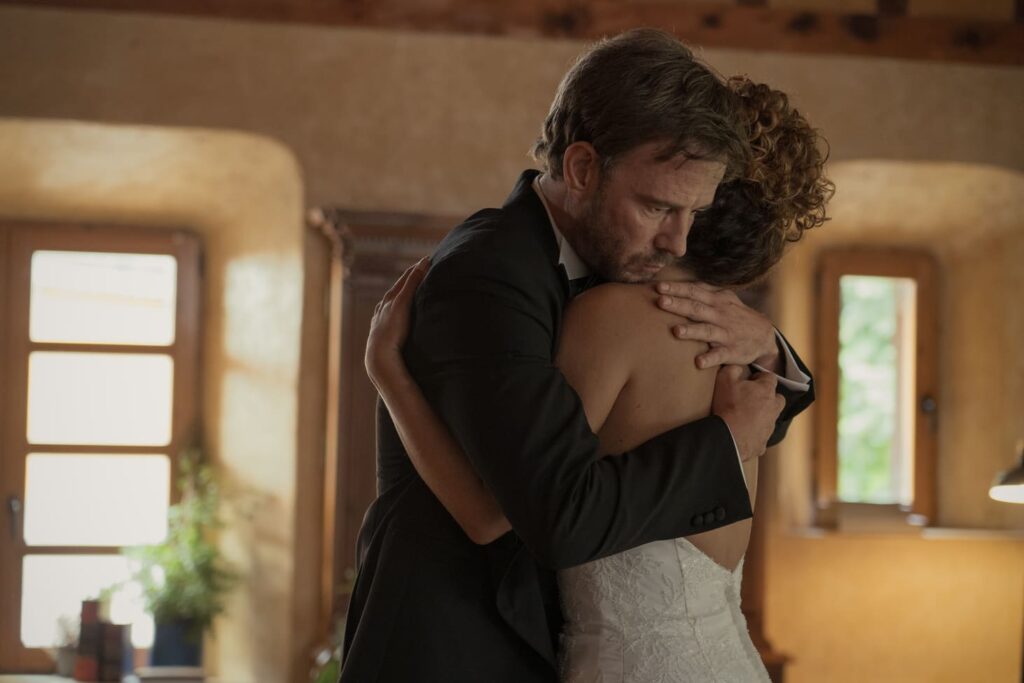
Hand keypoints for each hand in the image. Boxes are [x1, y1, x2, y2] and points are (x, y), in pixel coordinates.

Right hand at [365, 257, 429, 388]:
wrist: (380, 359)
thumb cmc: (387, 361)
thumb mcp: (393, 352)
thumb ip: (397, 349)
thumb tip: (403, 362)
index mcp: (380, 319)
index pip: (392, 301)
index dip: (401, 291)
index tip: (410, 282)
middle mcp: (384, 309)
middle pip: (396, 288)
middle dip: (406, 277)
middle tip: (418, 265)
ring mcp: (390, 305)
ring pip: (402, 284)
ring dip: (412, 272)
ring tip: (423, 262)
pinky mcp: (399, 304)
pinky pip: (409, 284)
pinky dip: (416, 273)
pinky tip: (425, 263)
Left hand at [654, 281, 778, 370]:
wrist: (764, 336)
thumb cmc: (736, 315)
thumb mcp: (724, 298)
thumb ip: (704, 291)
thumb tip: (678, 284)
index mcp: (717, 301)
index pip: (695, 291)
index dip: (677, 289)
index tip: (659, 287)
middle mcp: (720, 315)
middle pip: (697, 309)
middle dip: (679, 305)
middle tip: (660, 301)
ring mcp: (726, 334)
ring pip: (707, 331)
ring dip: (692, 331)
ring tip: (676, 331)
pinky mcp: (732, 352)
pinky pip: (720, 355)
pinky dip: (710, 358)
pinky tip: (698, 362)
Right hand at [712, 365, 784, 461]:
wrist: (728, 437)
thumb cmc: (728, 406)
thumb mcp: (725, 379)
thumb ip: (733, 369)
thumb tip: (737, 367)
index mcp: (766, 390)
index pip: (770, 377)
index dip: (760, 377)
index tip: (750, 380)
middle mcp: (773, 408)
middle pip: (778, 399)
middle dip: (768, 397)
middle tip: (752, 398)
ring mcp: (769, 426)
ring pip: (771, 418)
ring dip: (762, 415)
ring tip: (745, 416)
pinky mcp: (763, 443)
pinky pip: (761, 435)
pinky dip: (754, 433)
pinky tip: (741, 433)